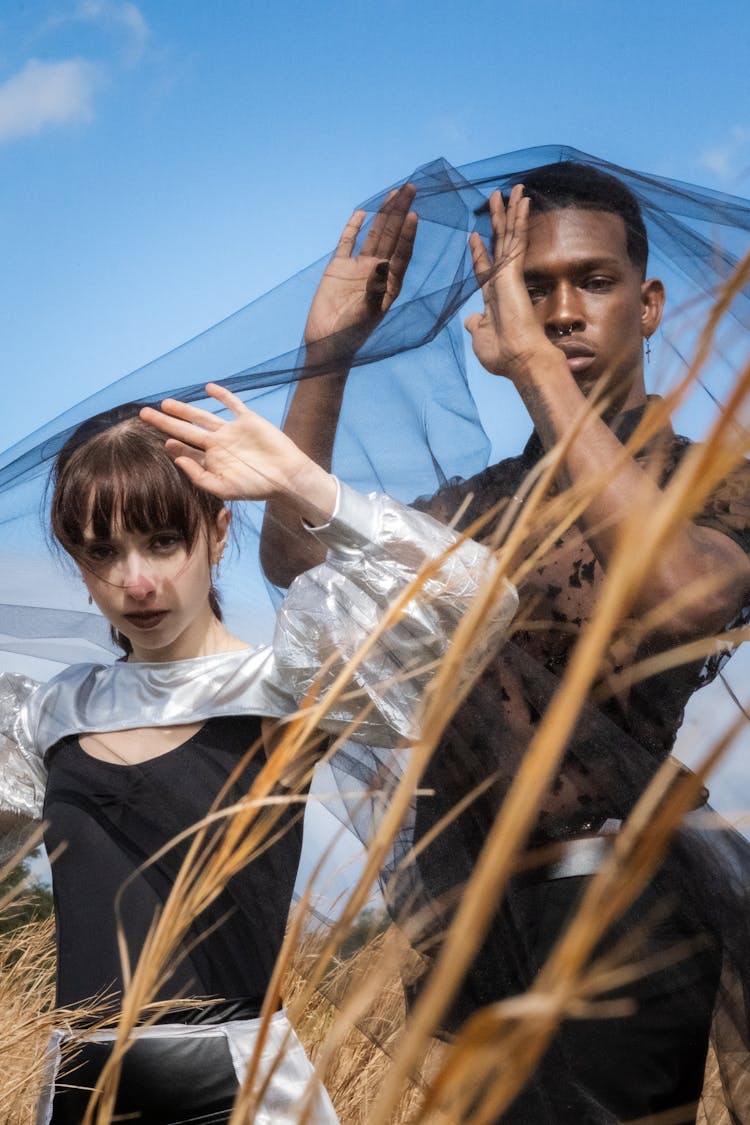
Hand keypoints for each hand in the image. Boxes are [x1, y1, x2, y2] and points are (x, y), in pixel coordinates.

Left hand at [140, 384, 337, 519]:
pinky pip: (232, 404)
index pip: (186, 450)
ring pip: (203, 416)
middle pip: (187, 430)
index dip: (172, 445)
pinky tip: (208, 388)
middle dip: (165, 423)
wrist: (287, 476)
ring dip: (184, 409)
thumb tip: (176, 458)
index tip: (160, 440)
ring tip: (165, 403)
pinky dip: (221, 395)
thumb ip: (198, 475)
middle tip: (144, 414)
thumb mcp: (224, 488)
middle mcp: (219, 444)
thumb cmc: (257, 487)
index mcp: (213, 461)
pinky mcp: (248, 421)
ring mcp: (232, 431)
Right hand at [304, 183, 417, 363]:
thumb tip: (381, 265)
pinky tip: (362, 213)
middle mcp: (377, 272)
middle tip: (412, 189)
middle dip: (401, 213)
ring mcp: (358, 269)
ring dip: (384, 215)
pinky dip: (353, 228)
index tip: (415, 215)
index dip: (408, 235)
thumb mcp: (364, 315)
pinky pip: (347, 243)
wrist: (327, 345)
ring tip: (395, 193)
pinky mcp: (338, 268)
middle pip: (392, 237)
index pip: (402, 254)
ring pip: (373, 235)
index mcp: (389, 285)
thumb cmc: (350, 336)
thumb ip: (373, 291)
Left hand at [464, 185, 559, 382]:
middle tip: (496, 197)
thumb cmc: (503, 357)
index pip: (485, 268)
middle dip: (497, 221)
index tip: (473, 236)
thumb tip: (470, 319)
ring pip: (509, 235)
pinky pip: (517, 238)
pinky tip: (523, 199)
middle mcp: (503, 282)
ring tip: (511, 188)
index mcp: (494, 298)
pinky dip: (519, 218)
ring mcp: (510, 275)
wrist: (520, 360)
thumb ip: (476, 326)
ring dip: (510, 211)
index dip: (479, 252)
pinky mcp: (515, 271)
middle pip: (499, 244)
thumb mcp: (481, 340)